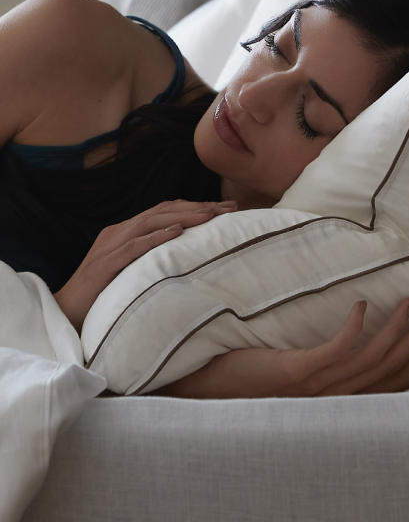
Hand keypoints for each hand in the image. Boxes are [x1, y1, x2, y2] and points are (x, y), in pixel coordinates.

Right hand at [54, 199, 237, 333]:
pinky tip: (177, 233)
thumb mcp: (133, 272)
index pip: (165, 212)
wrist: (66, 314)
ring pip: (150, 222)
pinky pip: (133, 247)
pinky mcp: (104, 264)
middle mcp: (118, 232)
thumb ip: (153, 261)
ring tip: (211, 215)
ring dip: (183, 217)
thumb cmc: (102, 297)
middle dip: (197, 207)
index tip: (226, 209)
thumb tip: (188, 260)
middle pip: (162, 211)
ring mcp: (110, 246)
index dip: (195, 207)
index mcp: (126, 233)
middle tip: (229, 207)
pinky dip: (156, 237)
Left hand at [153, 298, 408, 398]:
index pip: (388, 378)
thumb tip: (339, 331)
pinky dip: (354, 329)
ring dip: (396, 330)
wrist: (204, 390)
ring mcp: (313, 384)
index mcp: (332, 395)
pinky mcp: (293, 371)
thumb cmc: (244, 373)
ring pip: (370, 359)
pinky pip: (334, 351)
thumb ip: (316, 357)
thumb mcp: (289, 366)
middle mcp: (329, 394)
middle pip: (389, 368)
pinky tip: (362, 304)